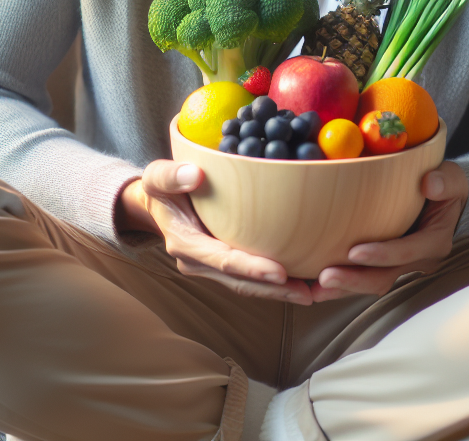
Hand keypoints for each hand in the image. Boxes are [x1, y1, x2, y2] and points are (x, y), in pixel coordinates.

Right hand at [117, 160, 312, 303]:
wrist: (157, 204)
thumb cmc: (161, 187)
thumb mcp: (157, 176)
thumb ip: (171, 176)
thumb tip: (194, 175)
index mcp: (184, 243)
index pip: (223, 260)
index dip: (251, 268)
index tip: (280, 272)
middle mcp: (197, 262)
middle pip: (239, 281)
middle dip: (273, 290)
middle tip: (308, 292)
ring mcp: (210, 267)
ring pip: (246, 284)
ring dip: (278, 291)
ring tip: (312, 292)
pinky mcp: (222, 265)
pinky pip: (248, 276)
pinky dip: (273, 282)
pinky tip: (300, 279)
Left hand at [310, 160, 468, 301]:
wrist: (448, 200)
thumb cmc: (447, 186)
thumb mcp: (453, 179)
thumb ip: (445, 181)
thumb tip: (429, 184)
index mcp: (435, 241)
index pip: (407, 251)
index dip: (382, 254)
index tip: (354, 252)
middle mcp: (419, 260)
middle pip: (385, 277)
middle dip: (355, 280)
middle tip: (325, 277)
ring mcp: (402, 265)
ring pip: (372, 282)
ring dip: (344, 287)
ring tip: (315, 288)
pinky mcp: (387, 263)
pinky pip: (364, 276)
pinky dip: (343, 282)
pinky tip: (316, 283)